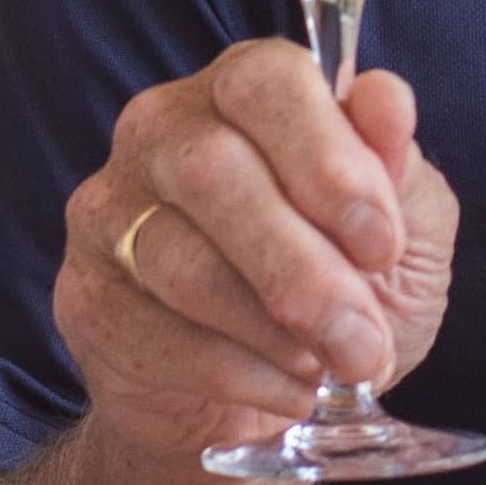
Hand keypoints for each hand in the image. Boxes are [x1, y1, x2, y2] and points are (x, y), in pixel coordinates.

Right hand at [54, 39, 457, 470]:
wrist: (266, 403)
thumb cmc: (338, 289)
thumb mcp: (402, 228)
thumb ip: (397, 166)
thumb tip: (387, 100)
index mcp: (242, 89)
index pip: (265, 81)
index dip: (330, 162)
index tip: (383, 245)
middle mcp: (160, 131)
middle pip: (212, 169)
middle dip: (304, 268)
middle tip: (362, 339)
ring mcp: (108, 211)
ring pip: (181, 260)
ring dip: (274, 330)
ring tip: (330, 368)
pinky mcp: (83, 295)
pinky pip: (154, 332)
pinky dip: (239, 373)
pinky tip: (288, 389)